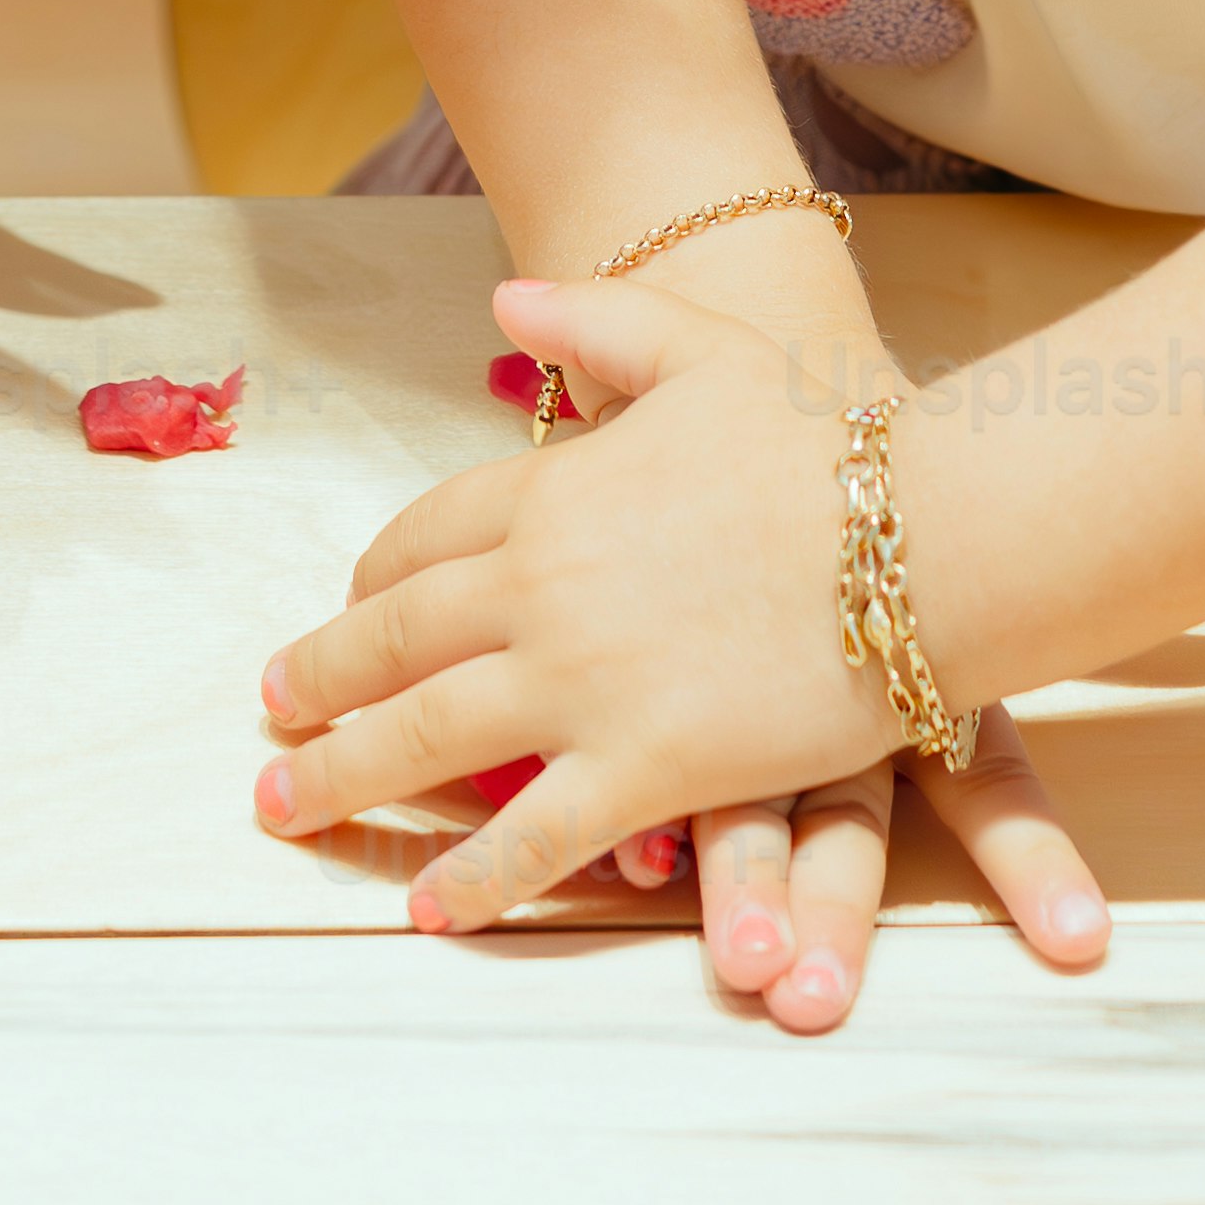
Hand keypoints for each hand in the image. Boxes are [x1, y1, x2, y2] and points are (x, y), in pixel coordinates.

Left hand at [244, 279, 1119, 1019]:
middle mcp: (541, 587)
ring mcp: (584, 682)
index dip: (374, 575)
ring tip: (285, 805)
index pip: (425, 536)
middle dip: (319, 679)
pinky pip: (533, 837)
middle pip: (393, 639)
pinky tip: (421, 908)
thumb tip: (505, 296)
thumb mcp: (708, 348)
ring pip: (427, 738)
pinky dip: (468, 877)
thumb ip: (601, 319)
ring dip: (343, 776)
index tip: (346, 603)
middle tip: (270, 711)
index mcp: (552, 491)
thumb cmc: (837, 444)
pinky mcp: (645, 766)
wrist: (933, 532)